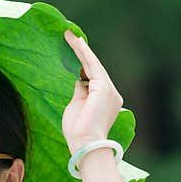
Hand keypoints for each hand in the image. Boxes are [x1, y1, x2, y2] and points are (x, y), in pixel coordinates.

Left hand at [62, 30, 123, 153]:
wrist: (84, 144)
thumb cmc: (78, 131)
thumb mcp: (77, 107)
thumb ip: (80, 92)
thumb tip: (79, 80)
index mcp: (105, 100)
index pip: (92, 77)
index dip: (82, 63)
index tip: (73, 50)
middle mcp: (111, 93)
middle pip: (94, 68)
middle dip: (81, 52)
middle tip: (69, 36)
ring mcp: (109, 90)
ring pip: (94, 64)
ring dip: (81, 49)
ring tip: (69, 36)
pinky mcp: (104, 88)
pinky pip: (92, 66)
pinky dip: (84, 54)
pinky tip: (76, 43)